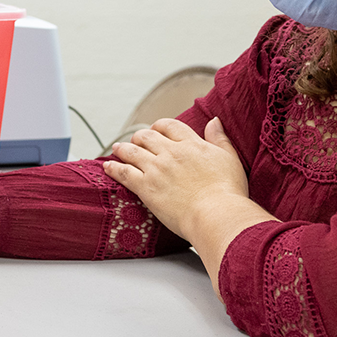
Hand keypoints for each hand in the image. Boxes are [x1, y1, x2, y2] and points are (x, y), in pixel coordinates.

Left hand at [102, 117, 251, 240]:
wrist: (216, 215)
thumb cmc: (228, 192)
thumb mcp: (230, 159)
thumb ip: (219, 138)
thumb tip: (214, 121)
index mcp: (191, 144)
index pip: (170, 126)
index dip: (160, 126)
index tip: (156, 130)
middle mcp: (171, 153)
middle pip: (147, 136)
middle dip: (139, 137)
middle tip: (136, 141)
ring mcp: (156, 169)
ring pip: (132, 151)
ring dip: (122, 148)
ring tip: (116, 148)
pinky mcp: (146, 187)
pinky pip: (123, 173)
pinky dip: (113, 168)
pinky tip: (107, 166)